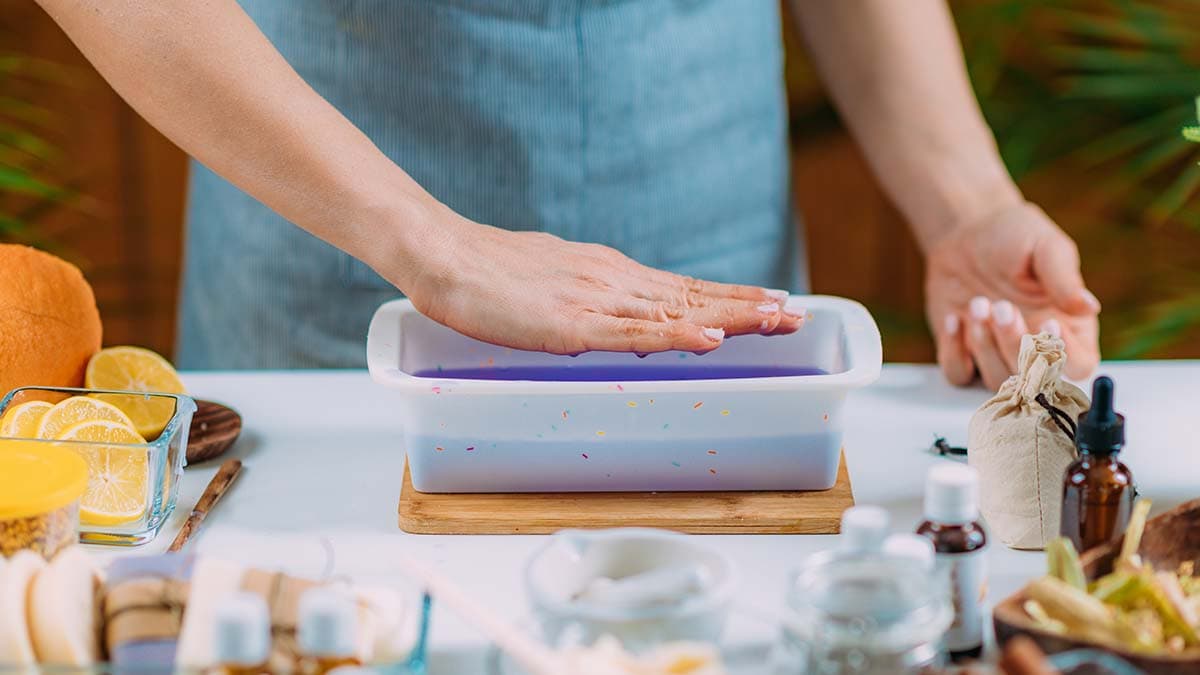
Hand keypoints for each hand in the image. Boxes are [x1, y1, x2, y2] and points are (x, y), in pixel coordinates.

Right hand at [388, 214, 802, 354]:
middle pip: (693, 297)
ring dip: (731, 317)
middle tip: (797, 315)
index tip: (772, 303)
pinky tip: (709, 340)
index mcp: (610, 274)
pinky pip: (633, 334)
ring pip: (676, 312)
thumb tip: (609, 314)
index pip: (683, 288)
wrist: (443, 256)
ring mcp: (596, 301)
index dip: (730, 297)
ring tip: (776, 321)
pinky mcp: (571, 324)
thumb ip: (585, 298)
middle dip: (748, 307)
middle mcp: (614, 281)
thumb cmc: (487, 272)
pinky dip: (677, 337)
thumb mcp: (551, 281)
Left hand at [925, 201, 1099, 389]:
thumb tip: (1089, 307)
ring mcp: (998, 352)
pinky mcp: (964, 350)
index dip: (1065, 355)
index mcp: (1068, 326)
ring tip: (977, 304)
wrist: (967, 232)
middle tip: (1001, 306)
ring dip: (984, 346)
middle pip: (1033, 377)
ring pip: (995, 380)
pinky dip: (954, 351)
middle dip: (1014, 344)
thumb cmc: (1017, 236)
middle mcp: (1034, 347)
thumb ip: (1064, 279)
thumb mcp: (1046, 247)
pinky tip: (954, 317)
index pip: (1079, 365)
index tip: (1046, 324)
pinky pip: (959, 373)